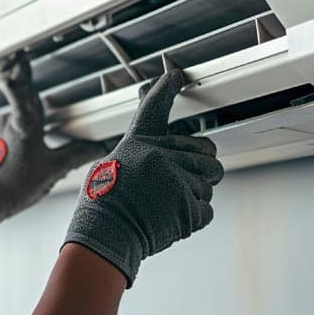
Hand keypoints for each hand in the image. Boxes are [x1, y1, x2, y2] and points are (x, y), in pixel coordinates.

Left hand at [0, 52, 107, 241]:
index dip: (22, 70)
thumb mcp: (54, 169)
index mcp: (25, 124)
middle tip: (26, 53)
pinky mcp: (3, 137)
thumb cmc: (15, 185)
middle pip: (22, 89)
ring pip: (18, 101)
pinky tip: (30, 111)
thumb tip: (98, 147)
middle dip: (25, 71)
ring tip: (26, 71)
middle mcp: (13, 121)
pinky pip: (16, 115)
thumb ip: (78, 154)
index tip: (21, 54)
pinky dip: (24, 108)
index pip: (23, 89)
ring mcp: (6, 127)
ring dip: (24, 88)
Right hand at [62, 69, 223, 286]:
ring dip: (196, 195)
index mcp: (138, 144)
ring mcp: (176, 180)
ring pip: (209, 183)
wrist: (104, 238)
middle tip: (179, 183)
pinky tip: (170, 219)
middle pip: (206, 153)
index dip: (165, 89)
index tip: (174, 76)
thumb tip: (161, 145)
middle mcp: (159, 156)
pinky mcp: (188, 206)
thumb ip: (139, 153)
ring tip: (168, 205)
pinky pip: (206, 209)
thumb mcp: (111, 167)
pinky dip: (193, 218)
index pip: (153, 108)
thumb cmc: (104, 207)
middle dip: (202, 168)